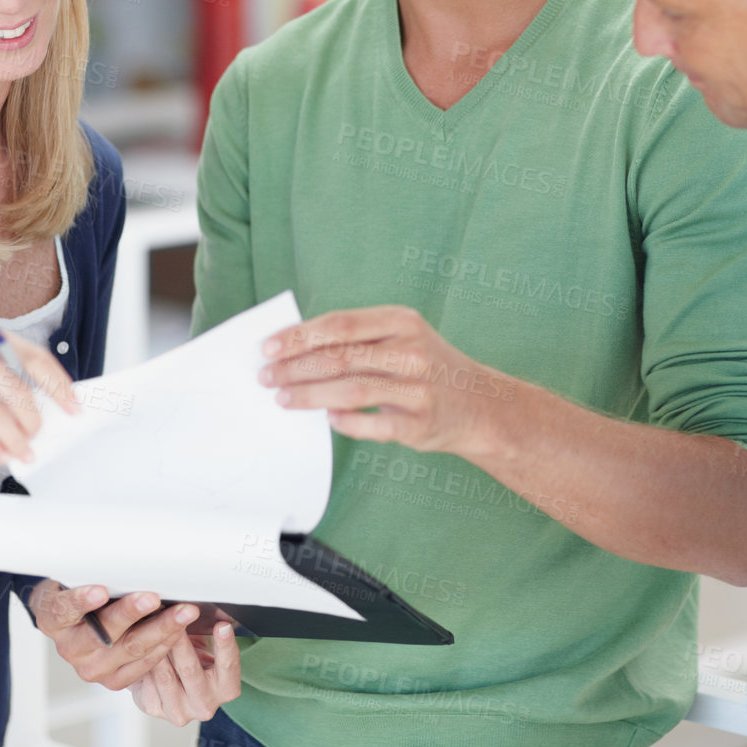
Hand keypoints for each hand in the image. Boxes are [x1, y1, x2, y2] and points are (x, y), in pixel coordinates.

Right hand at [30, 581, 198, 690]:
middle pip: (102, 632)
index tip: (100, 591)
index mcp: (52, 620)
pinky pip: (142, 665)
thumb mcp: (76, 578)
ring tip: (183, 612)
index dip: (81, 601)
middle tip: (153, 598)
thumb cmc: (82, 592)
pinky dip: (164, 645)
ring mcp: (91, 667)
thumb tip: (123, 556)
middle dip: (131, 613)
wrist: (80, 624)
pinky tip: (179, 630)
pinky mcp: (113, 680)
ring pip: (130, 648)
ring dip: (161, 628)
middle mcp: (70, 648)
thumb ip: (95, 573)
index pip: (63, 610)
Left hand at [129, 616, 241, 724]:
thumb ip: (210, 633)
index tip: (222, 625)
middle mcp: (205, 705)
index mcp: (226, 689)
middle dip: (181, 640)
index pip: (229, 666)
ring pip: (164, 675)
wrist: (174, 682)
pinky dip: (142, 660)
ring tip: (151, 624)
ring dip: (156, 648)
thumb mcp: (208, 647)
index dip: (225, 645)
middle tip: (173, 617)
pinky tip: (139, 642)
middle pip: (190, 670)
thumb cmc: (196, 658)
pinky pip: (146, 681)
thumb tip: (206, 610)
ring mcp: (178, 710)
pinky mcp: (153, 708)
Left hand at [260, 305, 520, 455]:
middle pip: (340, 357)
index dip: (299, 336)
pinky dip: (347, 423)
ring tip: (283, 399)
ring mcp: (419, 388)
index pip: (340, 325)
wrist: (480, 404)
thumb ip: (358, 339)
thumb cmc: (427, 367)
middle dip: (294, 368)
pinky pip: (374, 424)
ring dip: (310, 395)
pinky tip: (328, 420)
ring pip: (351, 390)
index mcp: (402, 322)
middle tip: (266, 377)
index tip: (268, 347)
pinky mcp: (421, 423)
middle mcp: (412, 351)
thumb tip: (295, 348)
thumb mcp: (402, 338)